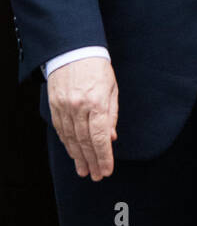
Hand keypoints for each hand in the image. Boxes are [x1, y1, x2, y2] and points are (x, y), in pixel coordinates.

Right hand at [47, 57, 117, 179]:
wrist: (74, 50)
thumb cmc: (98, 68)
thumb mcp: (112, 88)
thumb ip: (111, 115)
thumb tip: (111, 138)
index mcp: (97, 102)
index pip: (100, 137)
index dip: (104, 156)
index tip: (107, 170)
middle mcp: (79, 106)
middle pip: (85, 141)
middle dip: (92, 161)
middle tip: (97, 175)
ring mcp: (64, 107)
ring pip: (71, 139)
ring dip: (78, 157)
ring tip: (84, 170)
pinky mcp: (55, 106)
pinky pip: (61, 130)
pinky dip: (67, 144)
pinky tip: (73, 153)